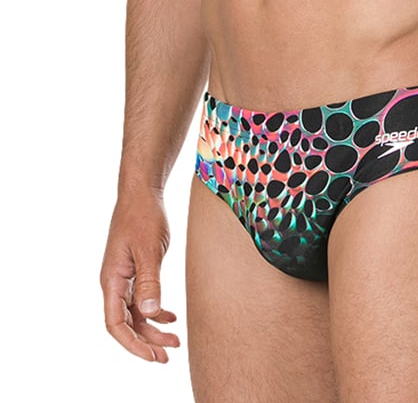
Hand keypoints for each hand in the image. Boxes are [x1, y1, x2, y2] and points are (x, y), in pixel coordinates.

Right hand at [100, 191, 179, 361]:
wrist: (142, 192)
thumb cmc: (143, 216)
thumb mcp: (149, 249)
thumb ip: (149, 281)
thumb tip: (150, 313)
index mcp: (112, 279)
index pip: (115, 323)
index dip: (132, 344)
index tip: (152, 355)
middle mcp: (114, 282)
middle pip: (126, 323)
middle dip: (145, 341)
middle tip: (168, 355)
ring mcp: (124, 276)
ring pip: (136, 312)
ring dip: (152, 328)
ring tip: (174, 341)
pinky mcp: (135, 269)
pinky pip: (142, 298)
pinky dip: (155, 311)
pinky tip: (170, 317)